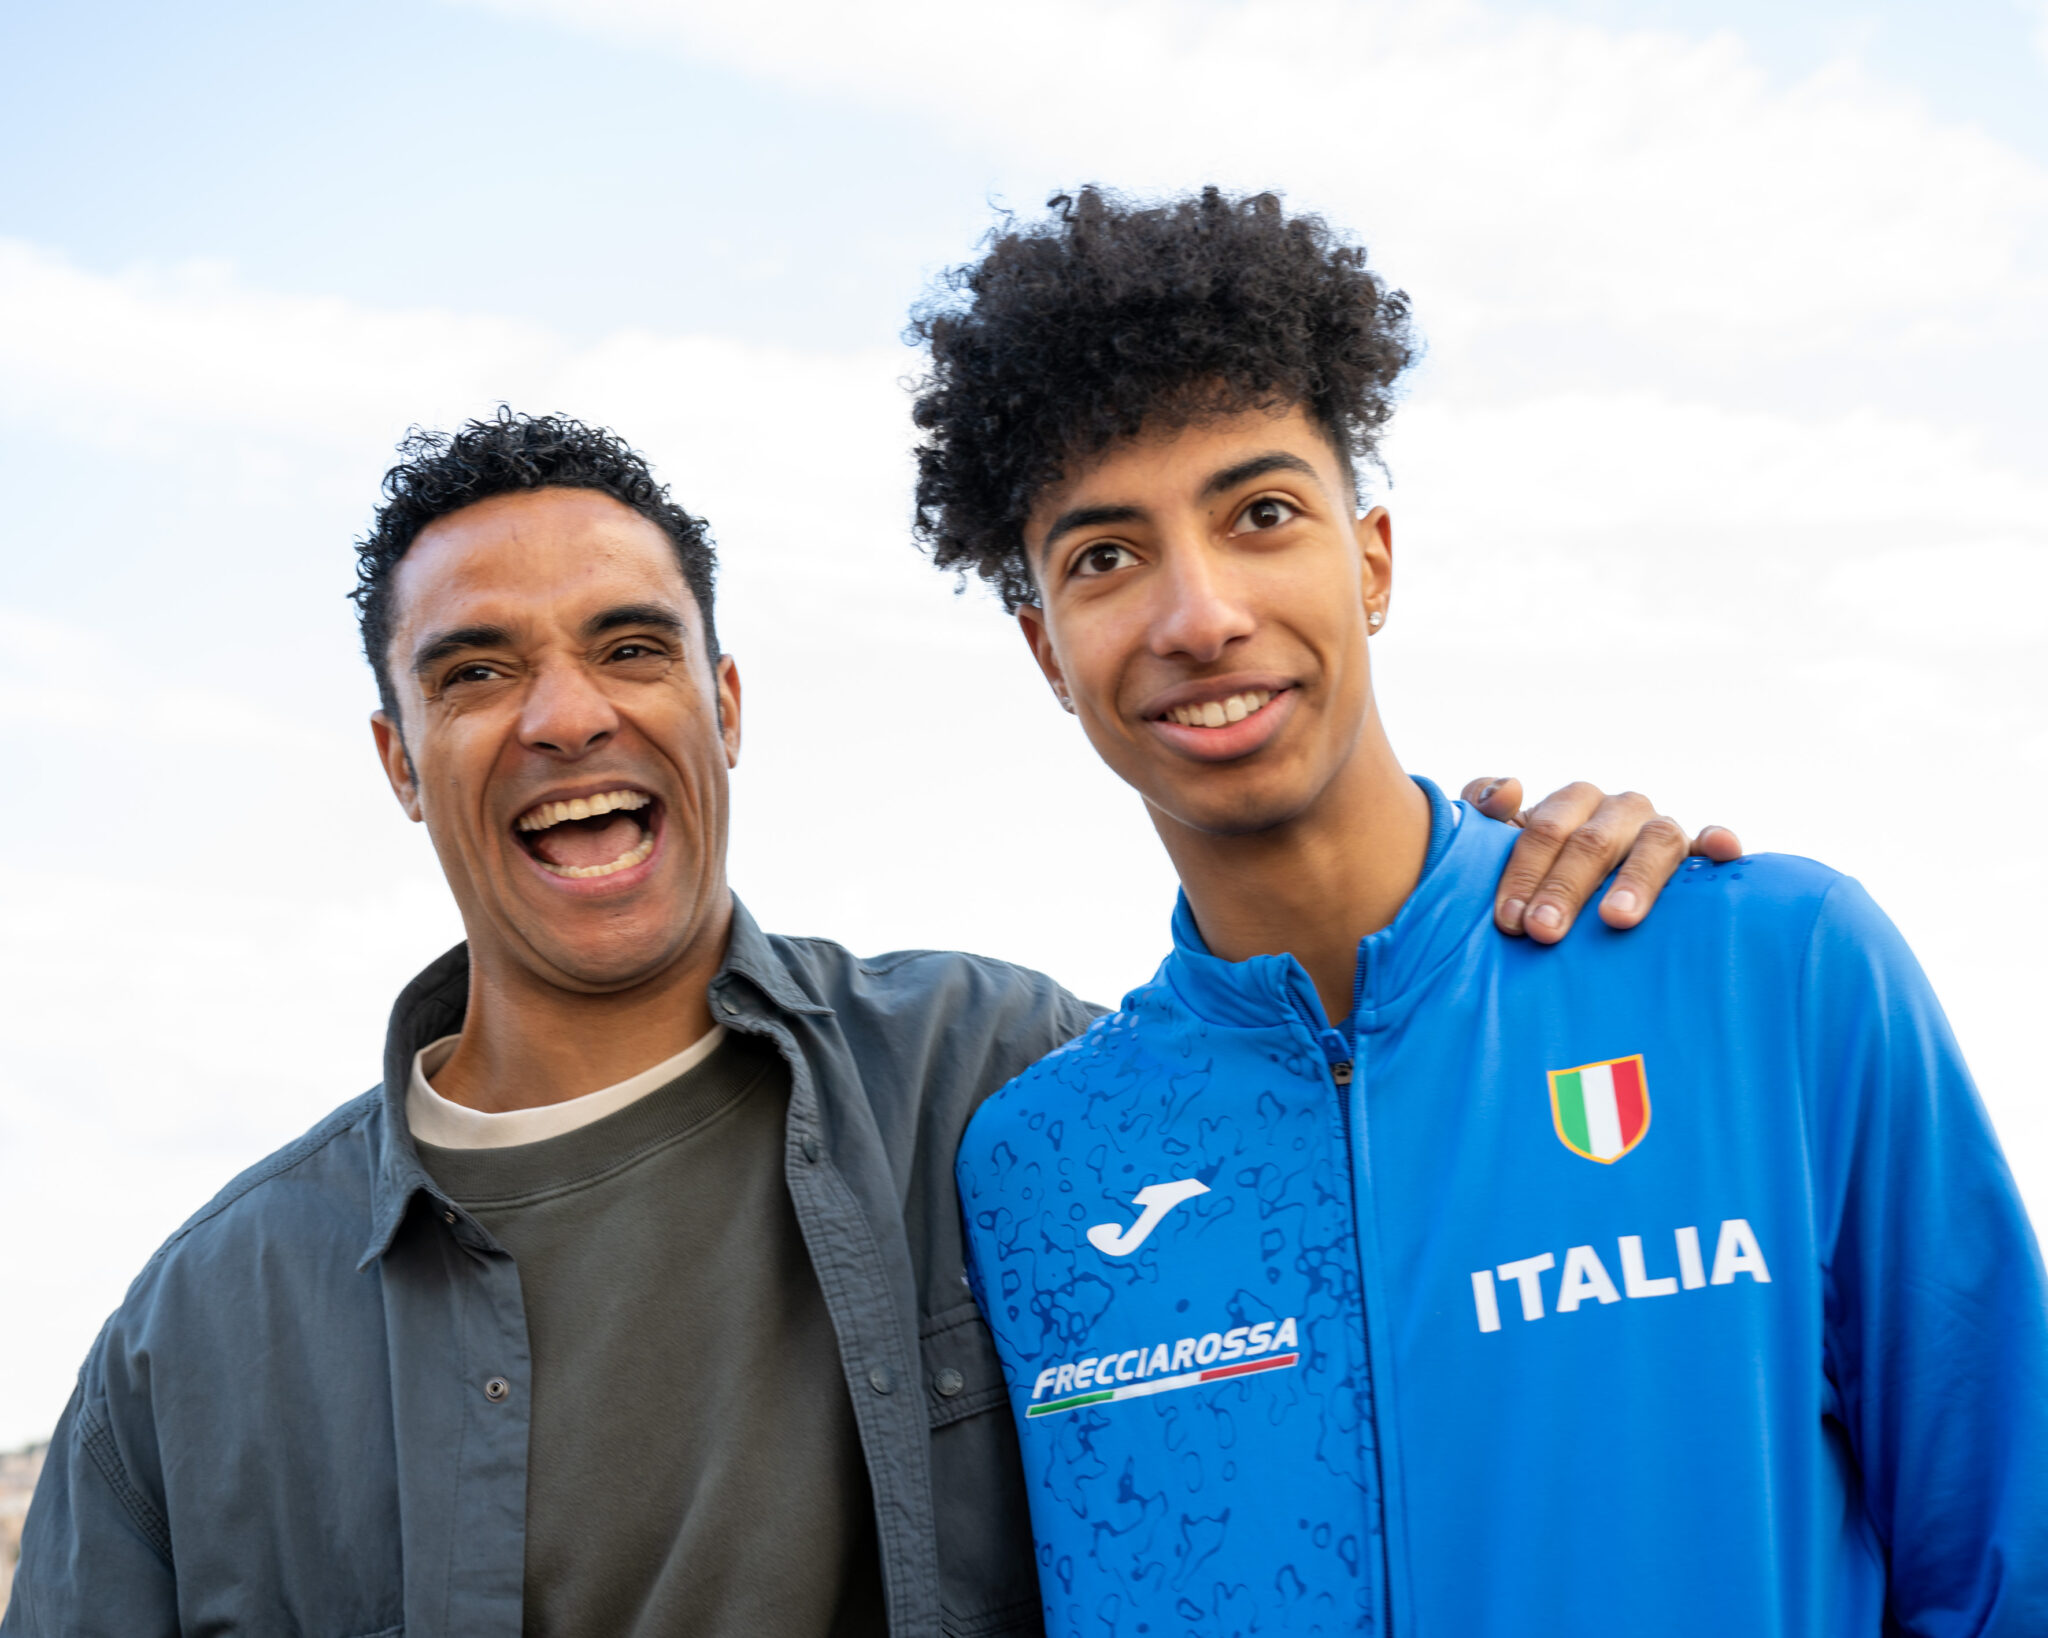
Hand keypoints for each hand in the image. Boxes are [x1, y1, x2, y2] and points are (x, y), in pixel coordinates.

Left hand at [1460, 778, 1743, 944]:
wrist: (1575, 896)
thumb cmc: (1536, 872)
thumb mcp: (1499, 844)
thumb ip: (1485, 810)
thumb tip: (1509, 789)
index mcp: (1575, 802)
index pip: (1546, 828)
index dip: (1525, 871)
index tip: (1509, 919)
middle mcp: (1621, 810)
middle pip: (1595, 840)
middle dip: (1566, 887)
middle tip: (1543, 931)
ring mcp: (1661, 831)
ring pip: (1655, 841)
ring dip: (1636, 879)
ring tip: (1616, 917)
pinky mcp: (1696, 855)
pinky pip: (1711, 843)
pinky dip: (1718, 841)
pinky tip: (1724, 851)